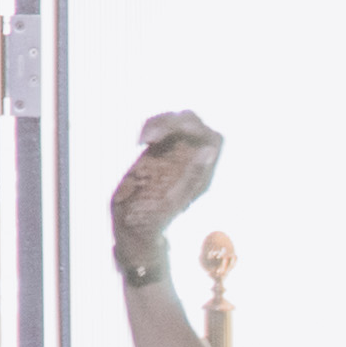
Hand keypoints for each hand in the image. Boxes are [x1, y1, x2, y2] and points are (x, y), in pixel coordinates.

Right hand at [108, 110, 224, 273]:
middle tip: (150, 139)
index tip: (175, 136)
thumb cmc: (155, 220)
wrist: (134, 227)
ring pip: (174, 120)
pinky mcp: (158, 150)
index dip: (196, 130)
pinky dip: (150, 127)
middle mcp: (191, 158)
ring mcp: (174, 152)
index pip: (211, 138)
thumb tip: (208, 151)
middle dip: (172, 122)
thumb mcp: (174, 200)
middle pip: (191, 122)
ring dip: (158, 123)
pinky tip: (140, 142)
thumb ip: (191, 176)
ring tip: (144, 140)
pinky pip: (158, 128)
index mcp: (203, 171)